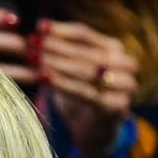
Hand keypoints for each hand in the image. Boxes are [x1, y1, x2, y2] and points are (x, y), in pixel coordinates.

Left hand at [38, 19, 137, 157]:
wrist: (93, 130)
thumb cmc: (77, 95)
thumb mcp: (69, 70)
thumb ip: (60, 52)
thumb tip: (37, 30)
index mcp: (115, 49)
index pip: (86, 34)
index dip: (61, 30)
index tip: (38, 26)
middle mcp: (125, 64)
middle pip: (85, 52)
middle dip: (56, 47)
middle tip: (32, 43)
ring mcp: (124, 86)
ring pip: (86, 70)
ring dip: (57, 64)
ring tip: (34, 58)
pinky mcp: (116, 107)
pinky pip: (85, 92)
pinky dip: (63, 84)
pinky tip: (44, 77)